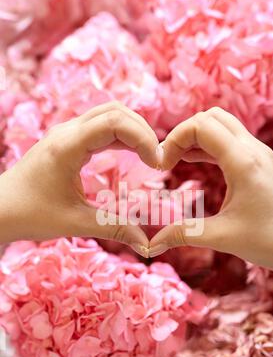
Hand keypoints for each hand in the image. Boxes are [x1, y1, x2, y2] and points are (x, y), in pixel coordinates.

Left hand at [0, 102, 158, 256]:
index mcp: (67, 146)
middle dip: (142, 130)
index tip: (157, 164)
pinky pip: (99, 126)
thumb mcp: (76, 223)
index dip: (143, 138)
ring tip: (149, 155)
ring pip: (107, 114)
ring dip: (132, 130)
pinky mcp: (66, 140)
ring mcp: (65, 132)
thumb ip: (115, 229)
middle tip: (158, 159)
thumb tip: (147, 245)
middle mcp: (66, 131)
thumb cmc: (31, 215)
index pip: (115, 122)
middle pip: (115, 111)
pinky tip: (131, 154)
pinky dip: (120, 135)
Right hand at [149, 107, 272, 287]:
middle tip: (169, 159)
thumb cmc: (270, 241)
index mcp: (243, 161)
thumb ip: (183, 234)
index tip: (162, 166)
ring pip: (223, 126)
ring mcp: (260, 154)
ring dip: (197, 137)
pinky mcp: (262, 163)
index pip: (200, 125)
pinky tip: (196, 162)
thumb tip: (151, 244)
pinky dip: (210, 146)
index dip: (174, 139)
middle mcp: (253, 150)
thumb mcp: (222, 236)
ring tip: (177, 161)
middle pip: (211, 117)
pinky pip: (232, 141)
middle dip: (184, 133)